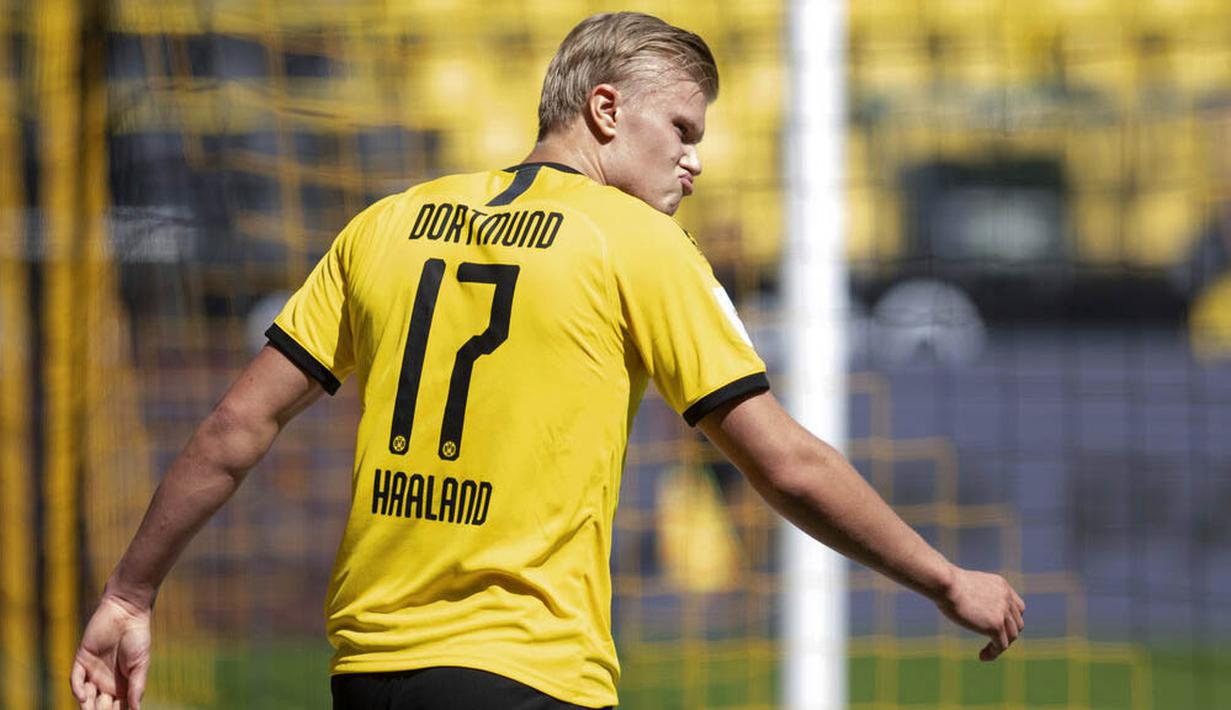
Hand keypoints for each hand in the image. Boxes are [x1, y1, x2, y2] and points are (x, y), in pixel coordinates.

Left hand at [71, 594, 151, 708]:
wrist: (127, 613)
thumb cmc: (138, 637)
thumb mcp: (140, 664)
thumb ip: (137, 687)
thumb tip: (136, 709)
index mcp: (122, 685)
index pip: (117, 707)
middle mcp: (105, 682)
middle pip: (100, 706)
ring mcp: (92, 672)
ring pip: (86, 697)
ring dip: (87, 707)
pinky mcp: (81, 660)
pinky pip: (76, 679)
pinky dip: (78, 689)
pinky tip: (83, 697)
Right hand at [936, 567, 1024, 660]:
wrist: (945, 583)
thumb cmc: (946, 583)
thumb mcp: (968, 585)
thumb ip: (976, 595)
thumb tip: (972, 606)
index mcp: (1001, 586)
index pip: (1018, 608)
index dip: (1011, 621)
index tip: (998, 628)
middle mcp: (1006, 598)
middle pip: (1017, 624)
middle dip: (1007, 635)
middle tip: (992, 642)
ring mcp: (1002, 612)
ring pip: (1011, 636)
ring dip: (1000, 646)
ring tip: (985, 653)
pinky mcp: (995, 625)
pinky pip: (1001, 645)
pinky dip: (994, 653)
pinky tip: (982, 656)